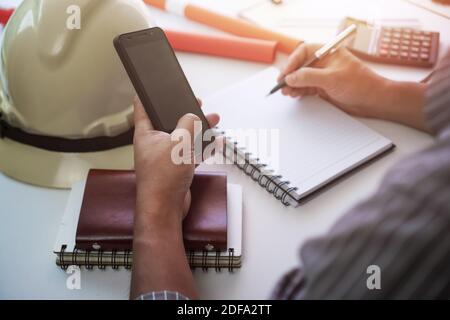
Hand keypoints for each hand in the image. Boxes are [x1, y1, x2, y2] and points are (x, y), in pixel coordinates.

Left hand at [133, 97, 219, 227]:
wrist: (166, 209)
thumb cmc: (162, 178)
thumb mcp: (178, 143)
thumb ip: (187, 125)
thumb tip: (192, 116)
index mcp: (146, 134)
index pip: (142, 107)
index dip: (147, 94)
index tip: (152, 85)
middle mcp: (154, 143)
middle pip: (169, 121)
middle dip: (184, 112)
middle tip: (195, 103)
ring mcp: (166, 156)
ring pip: (183, 137)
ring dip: (197, 129)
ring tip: (212, 120)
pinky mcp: (176, 168)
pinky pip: (191, 153)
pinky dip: (202, 147)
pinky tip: (215, 143)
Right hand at [279, 43, 426, 130]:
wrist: (374, 101)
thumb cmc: (360, 84)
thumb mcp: (331, 78)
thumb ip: (309, 77)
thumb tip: (291, 78)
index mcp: (328, 53)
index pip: (304, 52)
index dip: (292, 62)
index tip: (285, 74)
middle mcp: (324, 63)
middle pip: (301, 66)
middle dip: (291, 75)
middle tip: (282, 85)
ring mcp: (324, 76)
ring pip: (302, 78)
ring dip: (293, 85)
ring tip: (286, 92)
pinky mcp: (324, 88)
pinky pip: (307, 88)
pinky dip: (299, 91)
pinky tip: (294, 94)